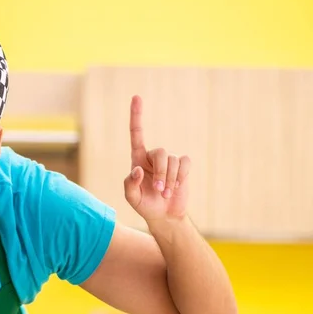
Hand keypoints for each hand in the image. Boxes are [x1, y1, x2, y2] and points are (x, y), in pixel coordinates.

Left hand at [124, 95, 190, 223]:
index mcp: (137, 159)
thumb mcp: (132, 198)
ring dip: (170, 179)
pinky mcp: (182, 166)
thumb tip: (138, 169)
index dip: (136, 115)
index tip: (136, 97)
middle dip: (162, 173)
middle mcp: (152, 157)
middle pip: (160, 152)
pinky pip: (184, 163)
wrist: (164, 216)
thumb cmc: (145, 206)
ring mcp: (169, 161)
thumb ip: (130, 184)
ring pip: (172, 160)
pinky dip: (181, 176)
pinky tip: (176, 187)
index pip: (136, 133)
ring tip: (166, 193)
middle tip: (160, 190)